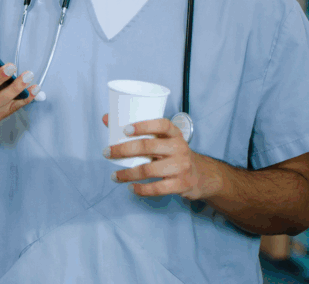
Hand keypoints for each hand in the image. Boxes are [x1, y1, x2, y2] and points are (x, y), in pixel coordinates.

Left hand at [101, 115, 222, 199]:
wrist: (201, 175)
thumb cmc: (174, 153)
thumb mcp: (163, 139)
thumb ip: (139, 130)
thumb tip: (106, 118)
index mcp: (174, 134)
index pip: (161, 124)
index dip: (143, 126)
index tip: (125, 129)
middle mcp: (179, 148)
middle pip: (148, 147)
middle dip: (123, 150)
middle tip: (107, 152)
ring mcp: (181, 167)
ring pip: (149, 170)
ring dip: (128, 174)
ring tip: (114, 176)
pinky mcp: (181, 184)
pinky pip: (157, 188)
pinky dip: (141, 189)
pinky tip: (130, 187)